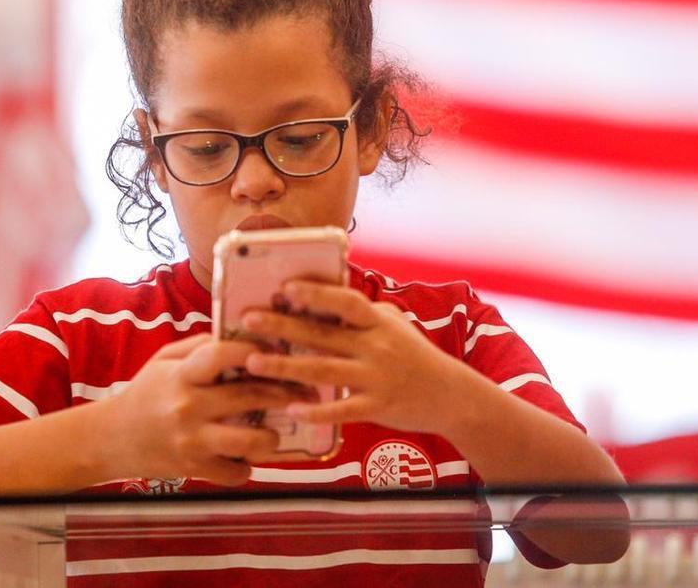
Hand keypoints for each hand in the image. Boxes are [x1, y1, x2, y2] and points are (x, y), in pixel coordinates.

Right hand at [99, 334, 309, 485]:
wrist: (112, 439)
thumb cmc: (147, 392)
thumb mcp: (166, 360)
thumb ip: (201, 347)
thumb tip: (242, 335)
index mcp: (183, 375)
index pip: (223, 355)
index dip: (255, 349)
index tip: (277, 350)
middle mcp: (189, 407)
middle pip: (249, 397)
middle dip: (285, 392)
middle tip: (306, 390)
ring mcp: (193, 441)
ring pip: (250, 441)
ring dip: (271, 436)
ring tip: (276, 431)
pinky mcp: (195, 469)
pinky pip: (236, 473)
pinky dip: (247, 467)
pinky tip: (248, 457)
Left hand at [240, 280, 472, 435]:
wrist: (450, 396)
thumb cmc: (417, 356)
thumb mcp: (396, 325)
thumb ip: (365, 313)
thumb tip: (331, 294)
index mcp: (378, 323)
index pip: (345, 302)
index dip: (316, 294)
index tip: (285, 287)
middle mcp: (376, 347)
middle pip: (322, 334)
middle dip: (282, 325)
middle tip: (247, 319)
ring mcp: (376, 378)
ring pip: (323, 370)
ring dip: (285, 366)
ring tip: (253, 362)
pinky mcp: (377, 407)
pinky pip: (341, 409)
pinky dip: (316, 409)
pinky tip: (291, 409)